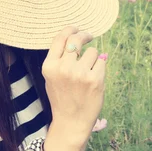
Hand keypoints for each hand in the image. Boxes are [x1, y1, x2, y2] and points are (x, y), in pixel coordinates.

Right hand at [42, 26, 106, 148]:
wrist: (71, 121)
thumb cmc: (62, 97)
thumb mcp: (52, 77)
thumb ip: (59, 58)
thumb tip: (74, 35)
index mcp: (49, 66)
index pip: (60, 37)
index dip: (70, 29)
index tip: (76, 28)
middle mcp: (63, 68)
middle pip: (77, 39)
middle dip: (85, 35)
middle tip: (89, 36)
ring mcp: (79, 74)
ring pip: (92, 51)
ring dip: (92, 58)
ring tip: (87, 74)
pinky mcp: (95, 80)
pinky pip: (101, 62)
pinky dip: (100, 68)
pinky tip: (94, 80)